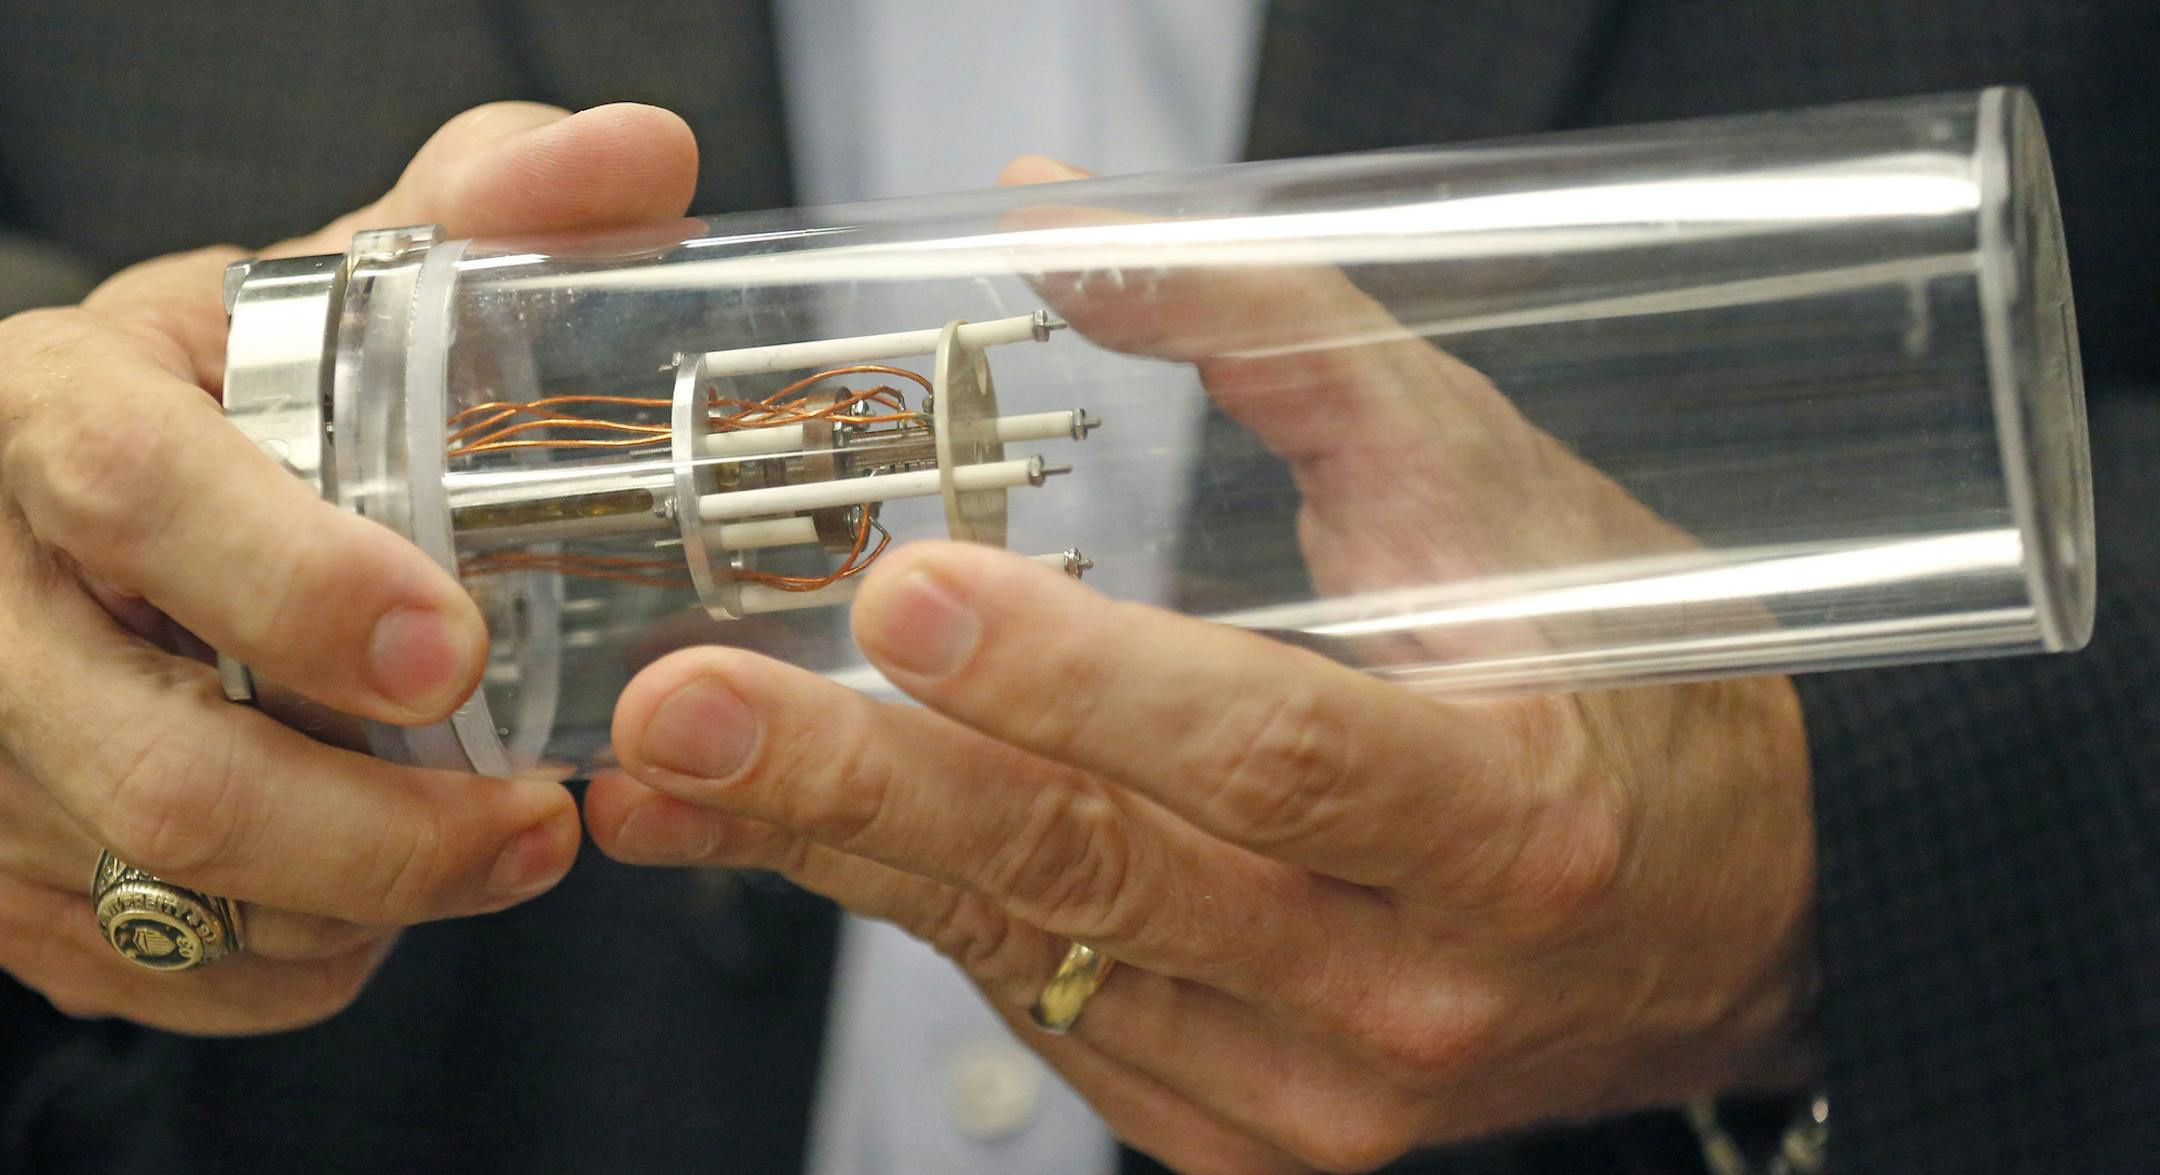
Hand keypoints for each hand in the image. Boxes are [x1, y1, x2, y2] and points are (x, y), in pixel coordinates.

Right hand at [0, 102, 696, 1032]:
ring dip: (366, 903)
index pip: (143, 496)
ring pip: (171, 892)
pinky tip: (376, 904)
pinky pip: (155, 969)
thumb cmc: (217, 406)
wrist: (60, 512)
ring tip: (501, 849)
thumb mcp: (312, 289)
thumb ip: (474, 215)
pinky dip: (292, 963)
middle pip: (159, 767)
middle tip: (539, 824)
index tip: (459, 651)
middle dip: (380, 832)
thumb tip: (643, 155)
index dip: (300, 587)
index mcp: (56, 417)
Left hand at [588, 158, 1815, 1171]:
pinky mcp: (1261, 1138)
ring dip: (854, 856)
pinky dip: (938, 919)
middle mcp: (1417, 986)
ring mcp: (1331, 1093)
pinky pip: (1062, 1022)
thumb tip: (1054, 224)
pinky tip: (833, 837)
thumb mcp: (1478, 477)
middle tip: (684, 714)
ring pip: (1053, 962)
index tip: (903, 597)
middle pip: (1112, 880)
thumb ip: (1275, 336)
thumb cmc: (1612, 674)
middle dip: (870, 790)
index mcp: (1508, 816)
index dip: (1079, 682)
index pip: (1269, 754)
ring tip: (681, 774)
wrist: (1716, 906)